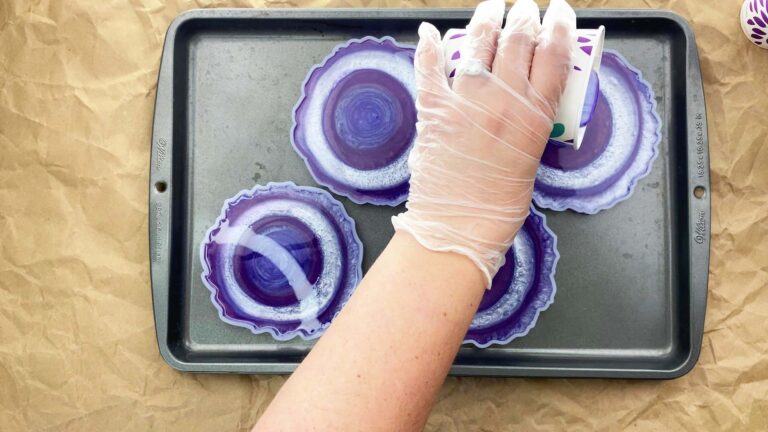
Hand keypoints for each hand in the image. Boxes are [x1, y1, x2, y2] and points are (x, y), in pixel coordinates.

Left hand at [393, 0, 574, 285]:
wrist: (460, 226)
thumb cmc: (501, 203)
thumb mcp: (532, 157)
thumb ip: (532, 122)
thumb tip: (527, 97)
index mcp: (535, 114)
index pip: (555, 54)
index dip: (560, 26)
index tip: (561, 12)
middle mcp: (503, 100)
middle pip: (519, 41)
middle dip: (525, 16)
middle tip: (526, 7)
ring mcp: (466, 101)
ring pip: (479, 43)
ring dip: (487, 18)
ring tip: (492, 6)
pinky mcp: (434, 110)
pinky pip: (430, 69)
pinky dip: (429, 47)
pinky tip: (430, 32)